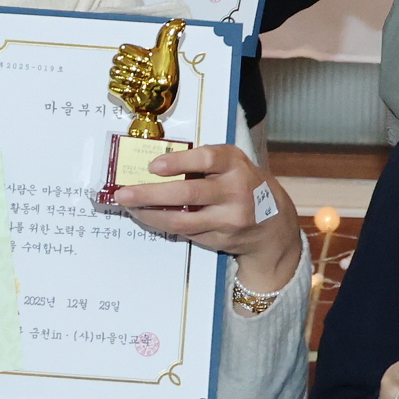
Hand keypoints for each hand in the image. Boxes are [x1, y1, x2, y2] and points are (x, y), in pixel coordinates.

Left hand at [107, 144, 304, 295]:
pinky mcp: (221, 239)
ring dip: (150, 214)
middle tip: (123, 194)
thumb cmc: (244, 185)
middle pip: (188, 194)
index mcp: (236, 164)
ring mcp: (229, 219)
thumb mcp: (233, 165)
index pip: (206, 159)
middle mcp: (236, 191)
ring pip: (182, 220)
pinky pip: (186, 233)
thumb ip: (203, 163)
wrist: (274, 226)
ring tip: (130, 208)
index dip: (178, 162)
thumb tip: (154, 165)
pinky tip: (149, 217)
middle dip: (150, 194)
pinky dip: (164, 225)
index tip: (152, 166)